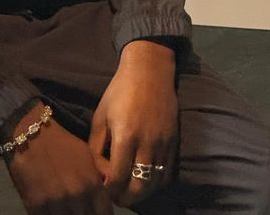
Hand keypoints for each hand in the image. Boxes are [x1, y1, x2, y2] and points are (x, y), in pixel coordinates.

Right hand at [5, 102, 113, 213]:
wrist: (31, 135)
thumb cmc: (62, 144)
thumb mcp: (87, 155)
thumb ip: (101, 176)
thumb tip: (112, 191)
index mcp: (91, 184)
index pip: (105, 214)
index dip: (101, 214)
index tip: (95, 211)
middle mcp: (76, 197)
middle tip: (80, 208)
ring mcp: (56, 203)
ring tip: (67, 208)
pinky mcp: (36, 207)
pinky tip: (52, 209)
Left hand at [88, 39, 178, 208]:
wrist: (150, 70)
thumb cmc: (119, 91)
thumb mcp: (100, 116)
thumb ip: (96, 147)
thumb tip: (99, 174)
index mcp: (125, 135)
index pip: (117, 177)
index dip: (109, 189)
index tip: (103, 188)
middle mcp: (147, 143)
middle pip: (139, 188)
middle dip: (125, 198)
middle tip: (116, 196)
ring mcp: (163, 144)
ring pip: (155, 184)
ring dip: (141, 193)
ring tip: (130, 191)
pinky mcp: (174, 142)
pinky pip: (167, 174)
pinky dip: (156, 183)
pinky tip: (145, 180)